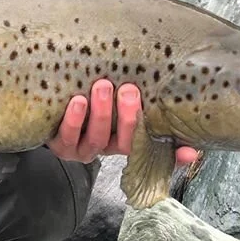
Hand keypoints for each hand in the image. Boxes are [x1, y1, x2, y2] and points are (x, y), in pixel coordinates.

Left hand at [46, 79, 198, 165]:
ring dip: (100, 113)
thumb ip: (146, 109)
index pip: (153, 148)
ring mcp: (81, 149)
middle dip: (128, 116)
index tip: (189, 149)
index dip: (172, 154)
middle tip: (129, 90)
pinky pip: (66, 136)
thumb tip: (191, 138)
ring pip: (95, 139)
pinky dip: (73, 120)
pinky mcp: (59, 145)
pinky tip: (77, 101)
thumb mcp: (115, 102)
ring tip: (102, 86)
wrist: (48, 103)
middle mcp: (105, 147)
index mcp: (124, 140)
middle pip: (123, 142)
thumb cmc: (88, 100)